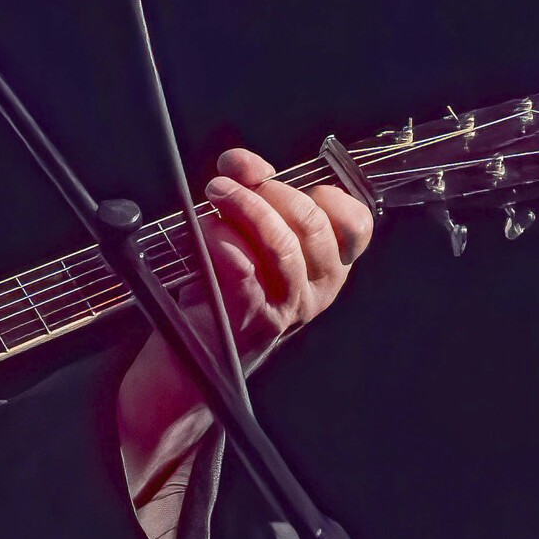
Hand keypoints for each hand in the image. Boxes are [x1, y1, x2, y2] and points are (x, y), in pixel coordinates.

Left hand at [116, 148, 373, 494]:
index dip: (320, 189)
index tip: (271, 173)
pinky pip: (245, 277)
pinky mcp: (247, 327)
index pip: (353, 224)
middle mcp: (311, 293)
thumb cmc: (214, 303)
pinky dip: (224, 247)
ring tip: (215, 193)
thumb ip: (249, 203)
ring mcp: (281, 313)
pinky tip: (207, 236)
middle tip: (226, 178)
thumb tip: (242, 165)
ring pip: (284, 249)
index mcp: (322, 269)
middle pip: (313, 228)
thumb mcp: (240, 245)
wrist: (184, 374)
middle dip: (269, 190)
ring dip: (246, 210)